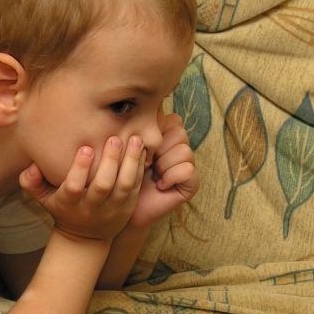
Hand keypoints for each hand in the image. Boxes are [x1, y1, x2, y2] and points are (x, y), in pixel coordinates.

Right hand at [20, 135, 144, 241]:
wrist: (86, 237)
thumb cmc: (63, 208)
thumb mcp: (43, 199)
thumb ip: (31, 182)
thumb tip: (32, 166)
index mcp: (69, 204)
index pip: (73, 187)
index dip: (79, 169)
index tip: (85, 148)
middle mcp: (92, 207)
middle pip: (102, 185)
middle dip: (110, 161)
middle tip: (114, 138)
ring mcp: (112, 208)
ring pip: (124, 185)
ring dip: (131, 162)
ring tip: (134, 140)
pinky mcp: (128, 206)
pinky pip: (136, 186)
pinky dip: (140, 167)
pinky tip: (142, 149)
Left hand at [129, 113, 198, 227]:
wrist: (122, 205)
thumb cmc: (121, 175)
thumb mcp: (127, 147)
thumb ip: (137, 128)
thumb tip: (138, 107)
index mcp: (166, 135)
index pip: (171, 120)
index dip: (155, 134)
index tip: (140, 149)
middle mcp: (179, 147)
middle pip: (179, 133)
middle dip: (159, 150)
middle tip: (147, 164)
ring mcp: (187, 164)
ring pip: (184, 151)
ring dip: (164, 165)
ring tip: (153, 175)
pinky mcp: (192, 183)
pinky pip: (188, 169)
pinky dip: (171, 177)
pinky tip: (160, 185)